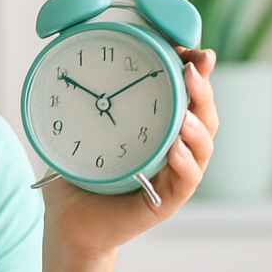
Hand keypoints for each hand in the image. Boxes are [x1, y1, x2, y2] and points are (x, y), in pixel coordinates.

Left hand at [38, 48, 217, 271]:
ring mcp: (173, 175)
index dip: (195, 70)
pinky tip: (176, 147)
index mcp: (160, 127)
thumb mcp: (80, 129)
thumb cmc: (77, 175)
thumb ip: (83, 98)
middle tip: (194, 68)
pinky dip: (184, 163)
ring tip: (189, 110)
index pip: (187, 93)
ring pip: (203, 147)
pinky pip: (184, 181)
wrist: (67, 223)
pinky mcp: (166, 202)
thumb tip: (71, 54)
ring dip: (200, 125)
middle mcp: (174, 148)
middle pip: (204, 114)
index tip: (192, 48)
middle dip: (204, 90)